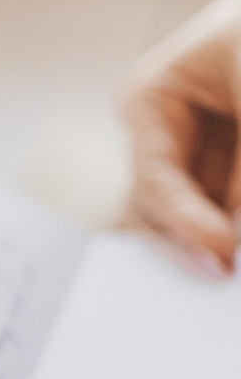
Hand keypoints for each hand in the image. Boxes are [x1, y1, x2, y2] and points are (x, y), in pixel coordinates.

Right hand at [121, 0, 240, 275]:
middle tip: (222, 277)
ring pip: (192, 213)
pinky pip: (219, 201)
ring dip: (214, 236)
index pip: (153, 182)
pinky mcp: (225, 156)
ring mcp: (194, 145)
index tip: (224, 258)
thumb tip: (233, 242)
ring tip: (230, 267)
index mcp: (146, 101)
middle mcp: (159, 129)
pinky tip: (232, 250)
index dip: (187, 225)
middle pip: (161, 209)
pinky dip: (227, 224)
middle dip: (192, 240)